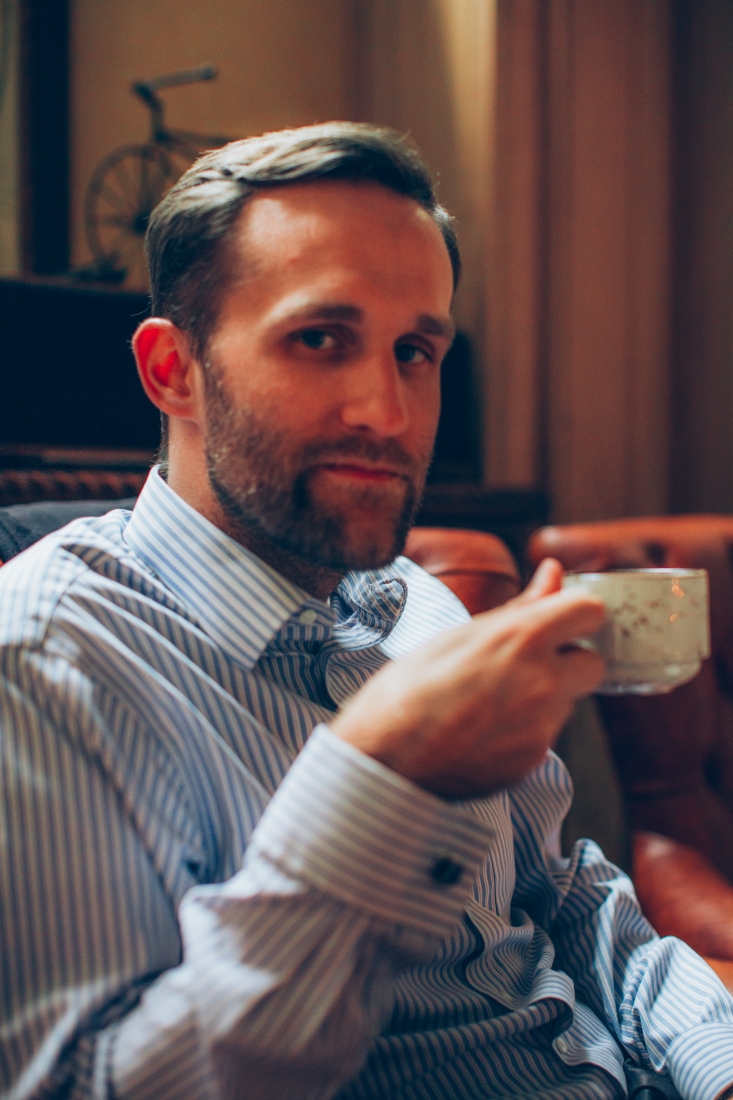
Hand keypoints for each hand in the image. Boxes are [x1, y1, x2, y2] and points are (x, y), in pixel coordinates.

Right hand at [331, 559, 605, 798]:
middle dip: (568, 661)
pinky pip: (545, 735)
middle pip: (593, 663)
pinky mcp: (534, 760)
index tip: (556, 620)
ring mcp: (543, 726)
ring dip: (545, 697)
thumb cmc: (409, 689)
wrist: (383, 758)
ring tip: (488, 700)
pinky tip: (483, 729)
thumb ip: (521, 607)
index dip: (574, 614)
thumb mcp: (461, 634)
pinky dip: (525, 731)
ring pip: (567, 701)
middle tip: (524, 664)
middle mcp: (544, 682)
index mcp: (523, 639)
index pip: (591, 611)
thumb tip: (553, 573)